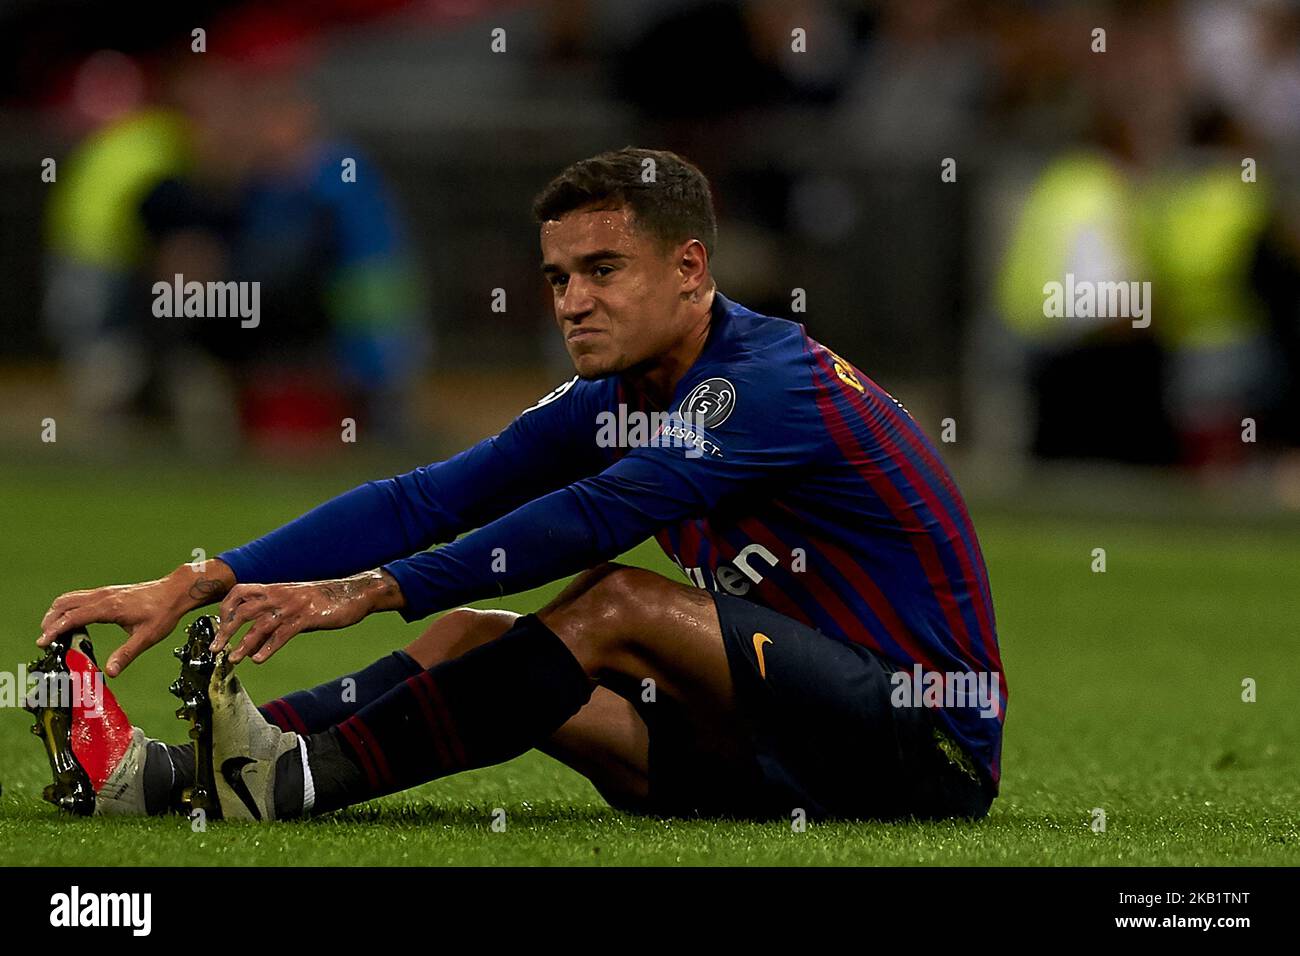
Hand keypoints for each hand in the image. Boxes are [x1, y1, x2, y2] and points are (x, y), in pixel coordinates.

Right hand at [38, 559, 235, 676]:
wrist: (175, 591)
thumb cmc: (163, 613)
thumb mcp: (147, 637)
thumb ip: (127, 654)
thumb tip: (110, 672)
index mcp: (110, 607)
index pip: (74, 616)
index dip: (55, 629)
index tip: (42, 642)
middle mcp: (103, 596)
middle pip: (65, 604)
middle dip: (50, 621)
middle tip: (44, 640)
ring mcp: (104, 592)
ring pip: (70, 598)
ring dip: (57, 613)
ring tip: (52, 633)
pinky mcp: (107, 593)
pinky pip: (80, 598)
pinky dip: (68, 609)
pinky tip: (72, 623)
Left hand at [212, 570, 404, 664]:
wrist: (353, 593)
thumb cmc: (324, 598)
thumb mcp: (296, 598)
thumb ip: (277, 609)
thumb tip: (259, 631)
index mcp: (275, 588)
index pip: (239, 592)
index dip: (225, 608)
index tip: (218, 625)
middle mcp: (279, 595)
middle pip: (243, 611)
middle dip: (226, 630)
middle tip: (216, 648)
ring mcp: (292, 606)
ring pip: (259, 625)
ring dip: (243, 644)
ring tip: (233, 659)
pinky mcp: (306, 618)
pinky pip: (282, 635)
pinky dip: (268, 648)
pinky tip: (259, 660)